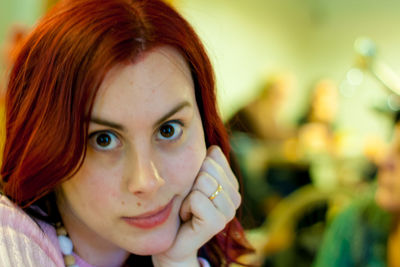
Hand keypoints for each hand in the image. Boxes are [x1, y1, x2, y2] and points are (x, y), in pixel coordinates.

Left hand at [152, 145, 240, 266]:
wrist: (174, 242)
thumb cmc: (181, 207)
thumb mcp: (192, 180)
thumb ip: (205, 164)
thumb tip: (213, 148)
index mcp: (231, 184)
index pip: (214, 155)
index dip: (195, 167)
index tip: (192, 186)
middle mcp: (235, 197)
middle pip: (208, 166)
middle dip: (191, 180)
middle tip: (189, 199)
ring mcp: (228, 211)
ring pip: (203, 181)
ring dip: (186, 195)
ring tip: (188, 208)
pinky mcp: (218, 223)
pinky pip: (197, 198)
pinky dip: (185, 207)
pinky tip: (187, 217)